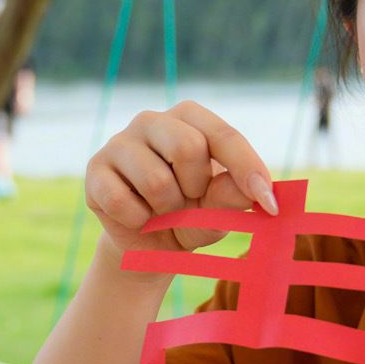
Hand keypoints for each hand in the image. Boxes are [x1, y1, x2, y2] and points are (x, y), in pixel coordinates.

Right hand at [86, 101, 278, 253]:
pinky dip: (138, 220)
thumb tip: (252, 192)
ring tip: (162, 211)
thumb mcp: (219, 212)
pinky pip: (123, 201)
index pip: (224, 135)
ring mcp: (119, 142)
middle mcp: (152, 120)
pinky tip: (137, 216)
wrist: (148, 245)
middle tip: (189, 201)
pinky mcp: (95, 170)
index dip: (249, 169)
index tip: (270, 205)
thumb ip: (233, 198)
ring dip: (166, 210)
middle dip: (196, 188)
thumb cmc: (190, 216)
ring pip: (156, 180)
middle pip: (187, 147)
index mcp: (190, 118)